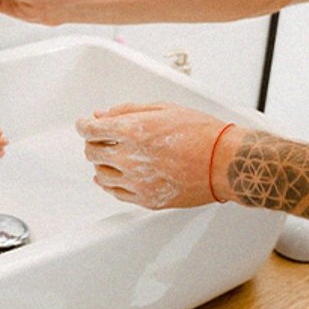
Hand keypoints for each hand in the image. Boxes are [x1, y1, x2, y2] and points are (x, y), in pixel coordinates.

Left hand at [76, 103, 231, 208]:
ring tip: (112, 157)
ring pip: (101, 174)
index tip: (85, 125)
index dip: (84, 126)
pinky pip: (116, 193)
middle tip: (101, 139)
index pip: (90, 130)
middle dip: (93, 143)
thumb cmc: (200, 132)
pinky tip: (116, 177)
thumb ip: (128, 111)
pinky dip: (111, 184)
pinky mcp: (147, 200)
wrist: (224, 162)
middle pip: (91, 152)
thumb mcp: (163, 108)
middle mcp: (130, 158)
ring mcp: (138, 182)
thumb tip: (103, 115)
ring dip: (101, 163)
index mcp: (132, 131)